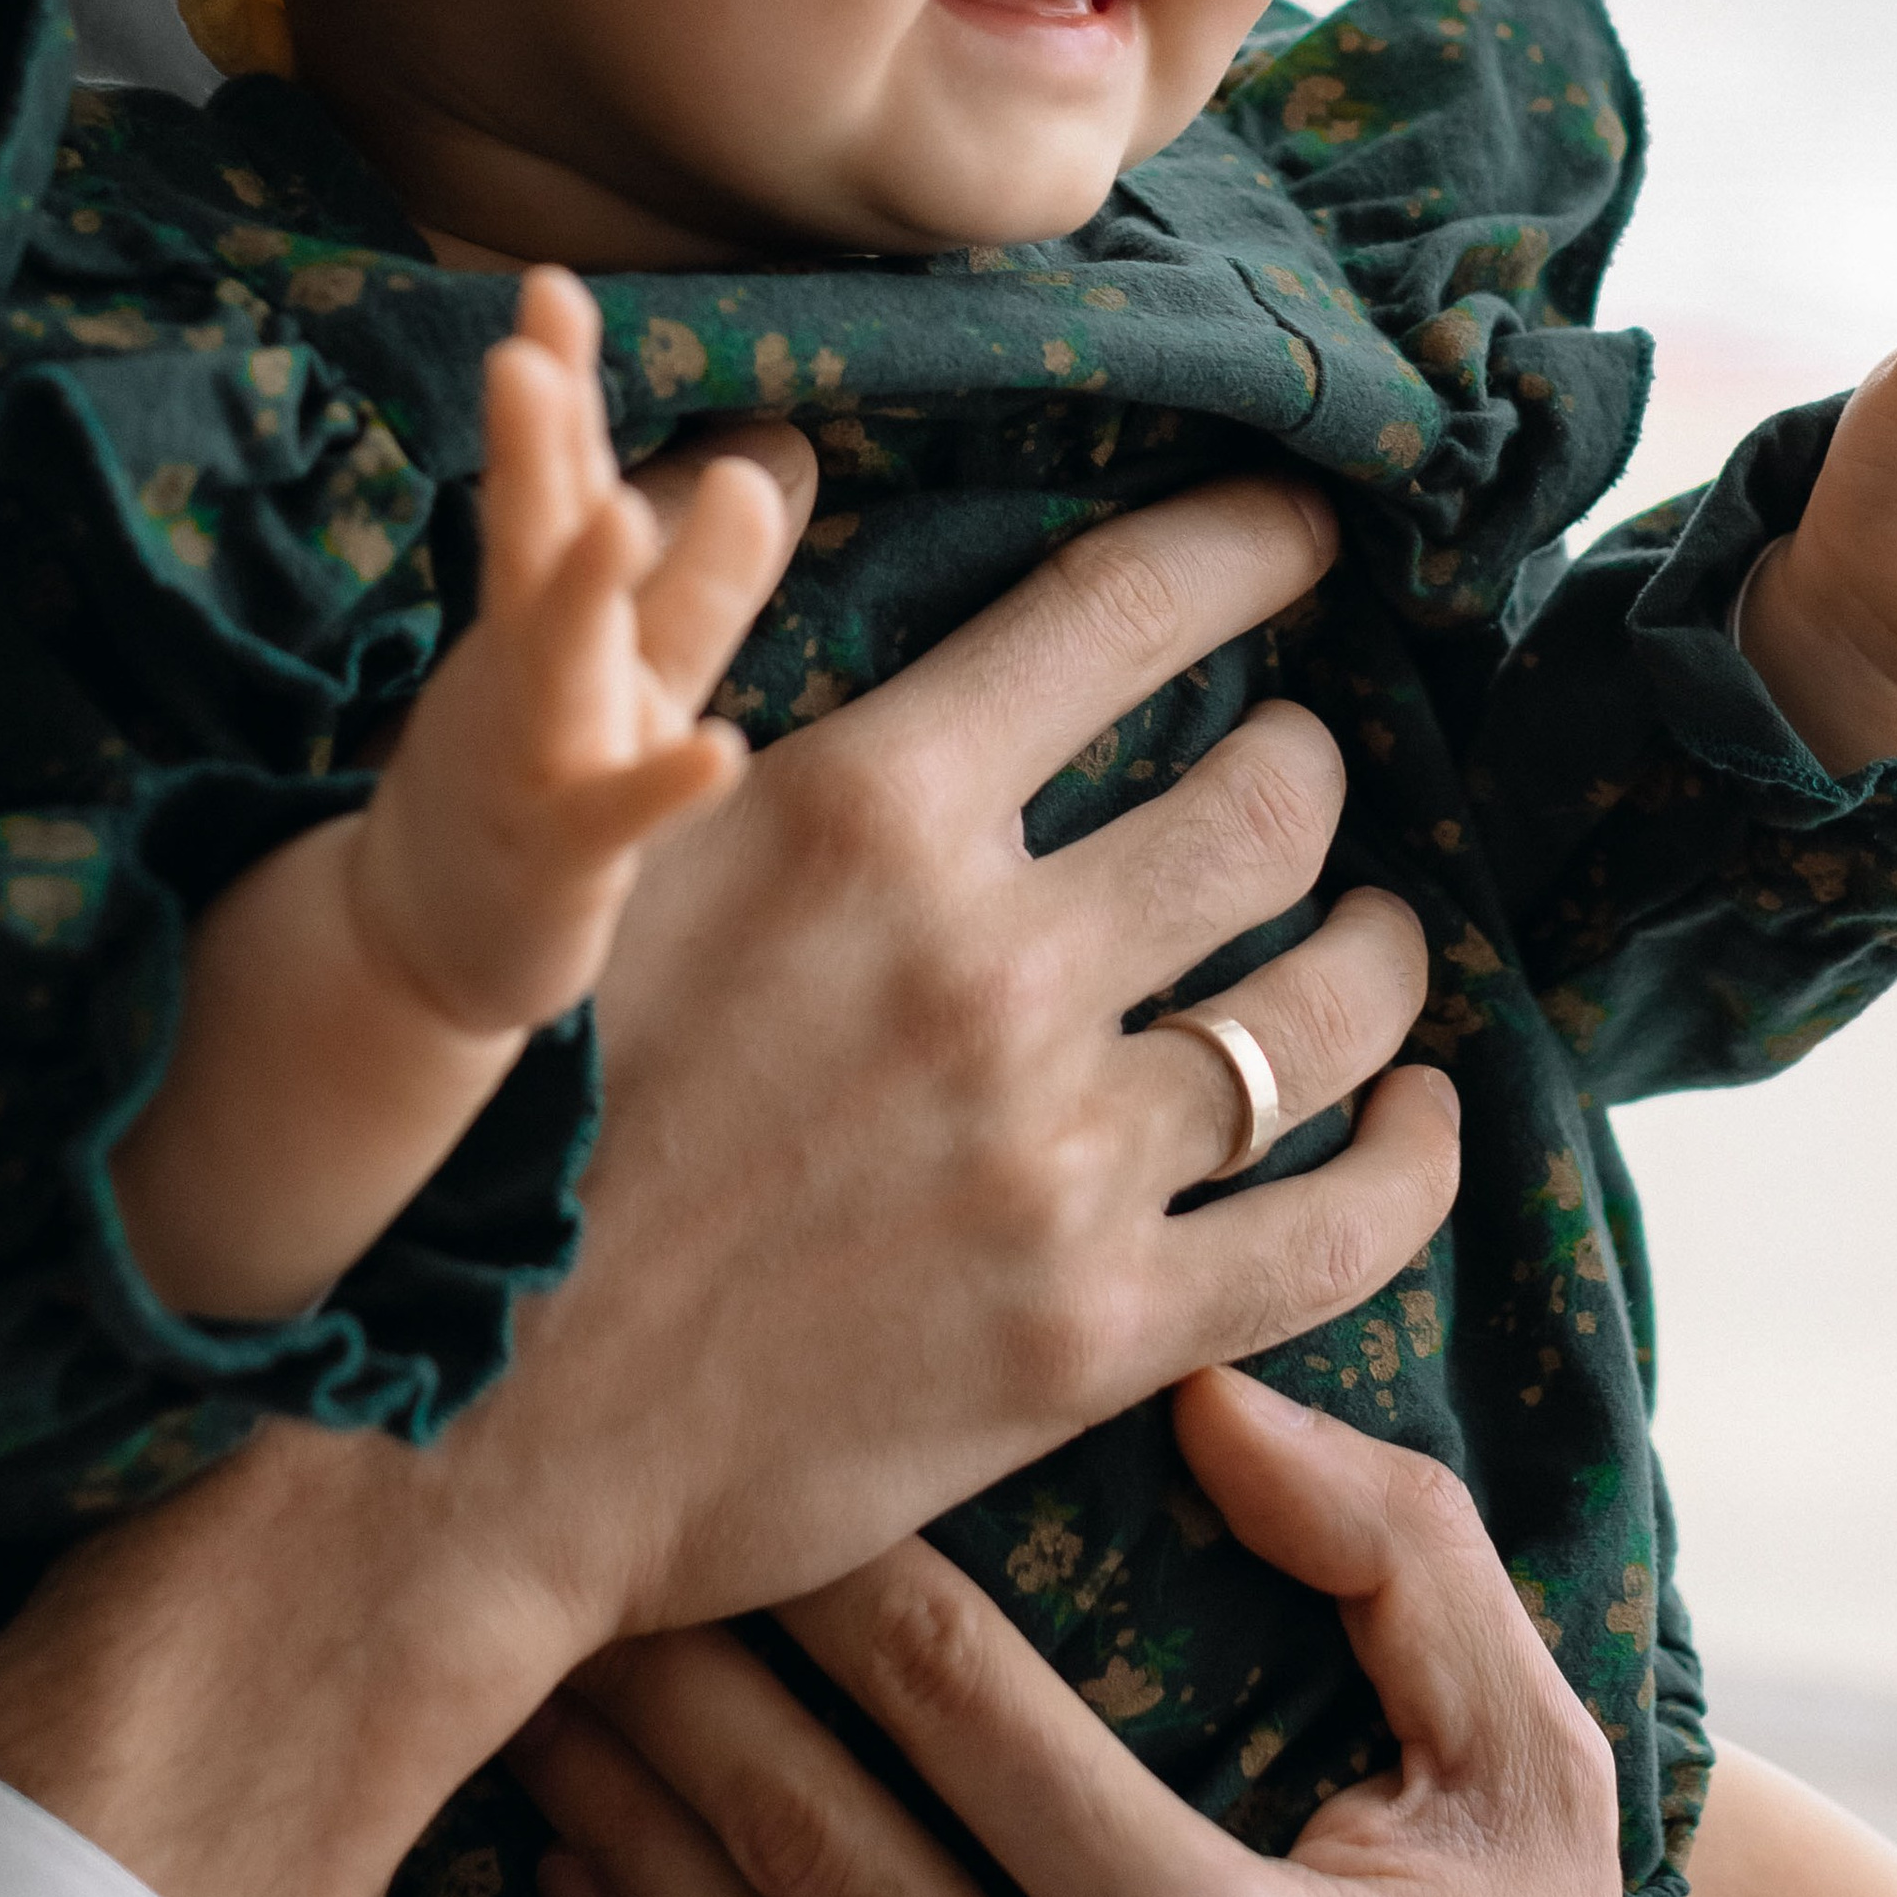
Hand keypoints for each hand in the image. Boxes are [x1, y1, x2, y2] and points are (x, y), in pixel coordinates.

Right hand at [351, 264, 787, 1033]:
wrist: (430, 938)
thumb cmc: (548, 775)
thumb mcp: (630, 671)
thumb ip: (699, 575)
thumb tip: (771, 457)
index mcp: (550, 610)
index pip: (557, 478)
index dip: (557, 384)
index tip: (550, 281)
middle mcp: (531, 666)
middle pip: (531, 542)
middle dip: (532, 447)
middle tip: (523, 346)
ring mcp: (533, 758)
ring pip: (553, 664)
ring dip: (583, 589)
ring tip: (621, 514)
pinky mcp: (557, 859)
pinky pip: (615, 816)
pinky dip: (662, 783)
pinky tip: (716, 750)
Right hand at [464, 476, 1454, 1649]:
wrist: (470, 1437)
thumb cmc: (521, 1125)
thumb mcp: (601, 846)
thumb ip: (703, 650)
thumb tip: (770, 458)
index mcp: (872, 812)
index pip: (1128, 609)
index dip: (1251, 546)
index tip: (1312, 529)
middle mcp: (993, 963)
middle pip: (1269, 799)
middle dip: (1310, 761)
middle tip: (1299, 763)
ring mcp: (1061, 1154)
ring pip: (1333, 1005)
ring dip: (1379, 948)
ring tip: (1370, 931)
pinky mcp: (1100, 1330)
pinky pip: (1342, 1227)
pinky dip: (1418, 1158)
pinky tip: (1427, 1114)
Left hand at [514, 1365, 1648, 1896]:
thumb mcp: (1534, 1786)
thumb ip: (1405, 1568)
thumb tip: (1221, 1399)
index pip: (962, 1707)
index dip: (838, 1565)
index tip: (758, 1441)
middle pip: (813, 1845)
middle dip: (683, 1686)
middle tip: (587, 1547)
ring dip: (631, 1832)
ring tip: (548, 1694)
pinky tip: (583, 1892)